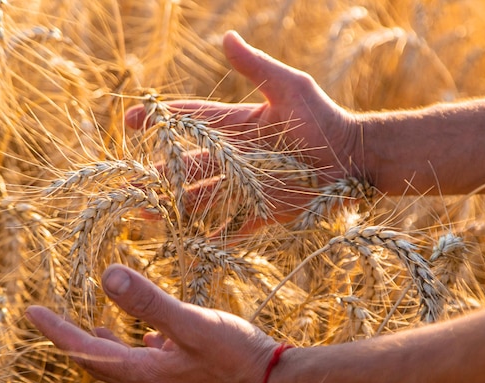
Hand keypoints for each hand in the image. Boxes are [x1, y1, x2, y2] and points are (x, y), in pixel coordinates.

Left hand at [26, 264, 277, 382]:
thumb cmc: (235, 355)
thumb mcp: (190, 324)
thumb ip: (149, 302)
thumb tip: (107, 276)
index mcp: (145, 372)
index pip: (88, 351)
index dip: (58, 331)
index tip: (32, 311)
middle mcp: (151, 382)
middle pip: (99, 363)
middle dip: (72, 340)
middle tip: (52, 321)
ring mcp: (170, 381)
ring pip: (124, 364)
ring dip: (102, 346)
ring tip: (90, 328)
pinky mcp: (188, 375)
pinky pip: (151, 362)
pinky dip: (137, 347)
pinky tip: (149, 337)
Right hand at [126, 31, 360, 230]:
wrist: (354, 157)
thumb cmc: (323, 118)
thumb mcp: (290, 87)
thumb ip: (257, 67)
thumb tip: (226, 37)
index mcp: (236, 126)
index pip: (190, 122)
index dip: (160, 120)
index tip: (130, 122)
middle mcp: (235, 158)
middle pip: (188, 165)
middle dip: (158, 173)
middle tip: (131, 183)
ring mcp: (247, 186)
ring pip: (202, 197)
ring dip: (176, 207)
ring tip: (147, 215)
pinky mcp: (265, 210)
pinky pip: (235, 225)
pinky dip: (216, 236)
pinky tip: (193, 243)